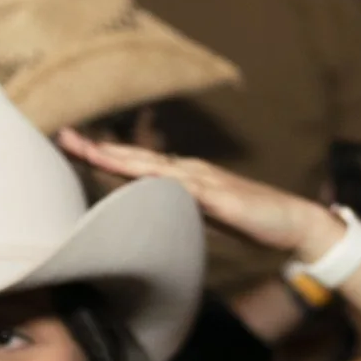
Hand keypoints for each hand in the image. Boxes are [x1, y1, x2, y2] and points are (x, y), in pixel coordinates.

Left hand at [59, 131, 347, 260]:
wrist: (297, 223)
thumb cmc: (255, 221)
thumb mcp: (209, 216)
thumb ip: (182, 211)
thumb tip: (152, 215)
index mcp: (186, 177)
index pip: (137, 164)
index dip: (104, 155)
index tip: (72, 146)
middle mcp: (191, 172)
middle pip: (137, 158)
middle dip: (100, 148)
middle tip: (63, 137)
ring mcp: (206, 182)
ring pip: (154, 168)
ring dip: (122, 159)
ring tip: (90, 151)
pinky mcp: (222, 197)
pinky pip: (184, 189)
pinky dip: (159, 181)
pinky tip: (140, 176)